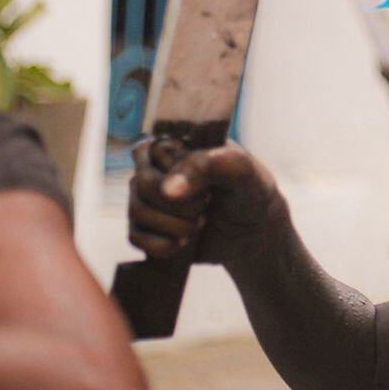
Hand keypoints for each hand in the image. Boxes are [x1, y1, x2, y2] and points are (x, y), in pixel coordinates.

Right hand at [127, 137, 284, 265]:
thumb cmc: (250, 190)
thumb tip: (168, 189)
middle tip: (206, 204)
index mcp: (177, 144)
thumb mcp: (241, 170)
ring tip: (200, 224)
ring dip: (173, 225)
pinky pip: (134, 238)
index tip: (208, 184)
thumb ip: (207, 166)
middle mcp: (156, 168)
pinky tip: (183, 243)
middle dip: (178, 203)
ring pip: (136, 211)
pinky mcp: (147, 228)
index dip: (179, 173)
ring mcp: (148, 198)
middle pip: (141, 184)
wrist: (254, 231)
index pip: (152, 150)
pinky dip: (161, 245)